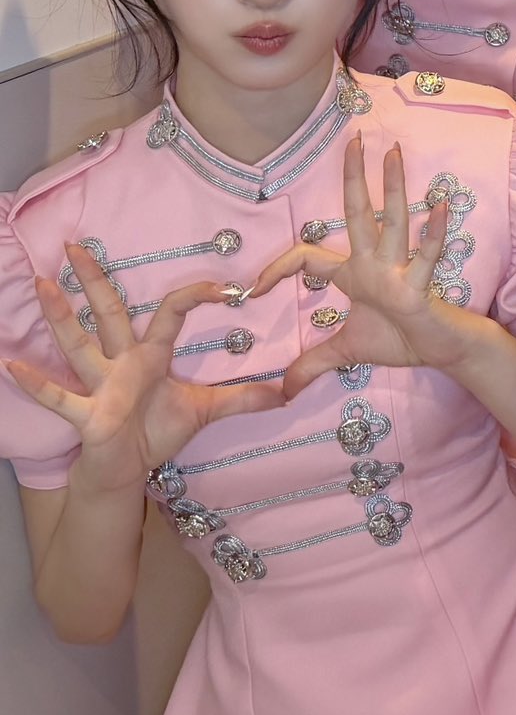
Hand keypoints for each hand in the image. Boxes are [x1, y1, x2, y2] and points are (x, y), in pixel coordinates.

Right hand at [2, 250, 281, 492]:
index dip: (197, 295)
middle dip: (93, 280)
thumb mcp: (207, 410)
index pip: (171, 311)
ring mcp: (101, 385)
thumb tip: (290, 392)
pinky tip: (12, 364)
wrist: (126, 469)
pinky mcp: (88, 414)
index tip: (227, 287)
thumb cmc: (157, 432)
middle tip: (74, 244)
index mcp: (151, 355)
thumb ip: (245, 398)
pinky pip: (60, 396)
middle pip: (108, 312)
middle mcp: (121, 362)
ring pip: (78, 343)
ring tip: (42, 284)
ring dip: (60, 316)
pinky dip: (38, 382)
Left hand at [247, 137, 478, 397]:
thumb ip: (313, 363)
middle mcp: (375, 262)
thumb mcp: (346, 351)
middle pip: (359, 212)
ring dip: (394, 187)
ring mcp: (399, 269)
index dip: (278, 269)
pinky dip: (433, 231)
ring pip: (393, 221)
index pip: (308, 258)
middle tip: (354, 139)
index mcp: (355, 272)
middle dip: (354, 176)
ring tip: (394, 153)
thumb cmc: (400, 340)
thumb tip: (284, 391)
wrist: (441, 350)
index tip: (252, 290)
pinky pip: (427, 254)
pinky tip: (439, 206)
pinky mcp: (420, 286)